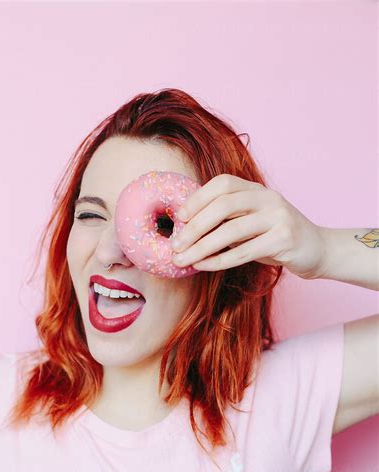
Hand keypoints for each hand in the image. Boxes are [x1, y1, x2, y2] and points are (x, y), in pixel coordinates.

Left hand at [170, 174, 325, 278]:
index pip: (222, 184)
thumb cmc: (275, 238)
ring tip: (182, 260)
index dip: (197, 199)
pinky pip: (244, 252)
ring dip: (201, 247)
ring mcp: (278, 218)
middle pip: (224, 205)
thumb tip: (184, 229)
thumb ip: (226, 220)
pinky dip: (219, 260)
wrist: (318, 251)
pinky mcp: (284, 240)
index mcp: (257, 189)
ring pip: (231, 231)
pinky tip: (203, 266)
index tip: (178, 218)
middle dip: (195, 226)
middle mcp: (268, 198)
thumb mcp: (251, 222)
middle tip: (175, 245)